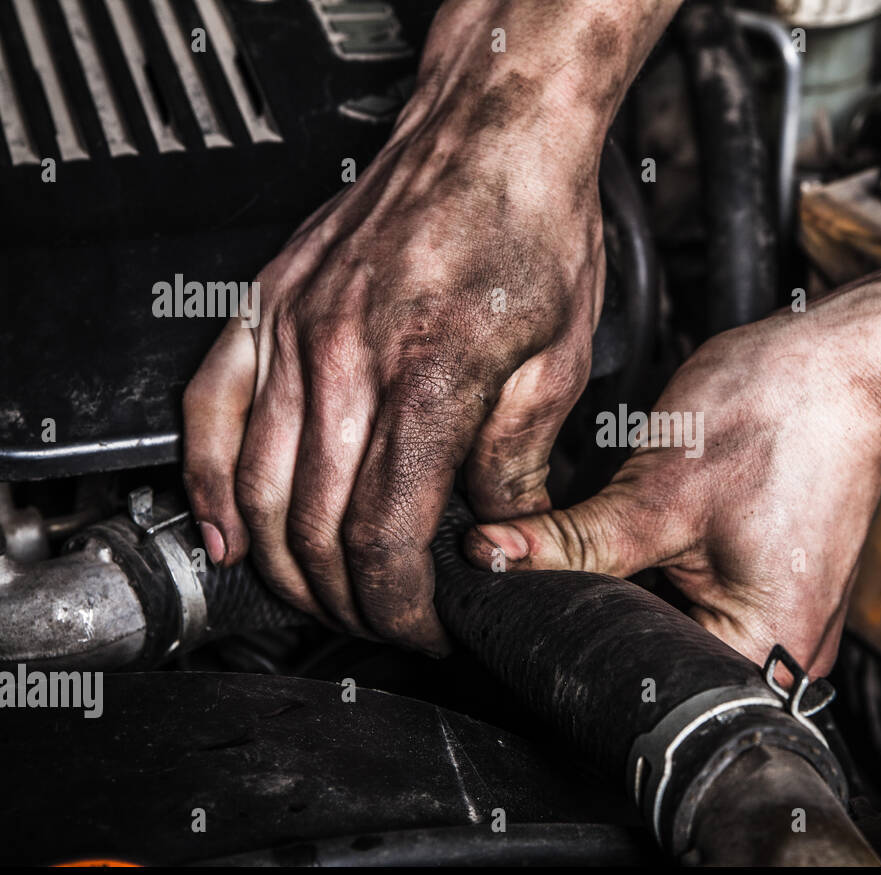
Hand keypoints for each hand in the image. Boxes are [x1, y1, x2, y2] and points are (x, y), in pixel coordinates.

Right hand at [182, 44, 604, 652]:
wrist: (493, 130)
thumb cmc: (533, 227)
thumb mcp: (561, 358)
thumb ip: (517, 460)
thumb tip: (497, 534)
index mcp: (431, 376)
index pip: (388, 535)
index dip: (401, 606)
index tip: (428, 627)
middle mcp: (347, 356)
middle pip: (315, 527)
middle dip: (347, 599)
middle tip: (383, 620)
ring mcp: (294, 329)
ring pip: (256, 486)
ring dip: (283, 563)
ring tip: (320, 596)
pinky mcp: (265, 306)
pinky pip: (209, 410)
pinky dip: (208, 485)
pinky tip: (226, 534)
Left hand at [463, 313, 880, 675]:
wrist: (853, 360)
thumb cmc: (784, 416)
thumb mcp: (657, 491)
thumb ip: (571, 541)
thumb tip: (492, 557)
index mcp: (761, 649)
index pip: (639, 672)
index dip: (579, 631)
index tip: (539, 589)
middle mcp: (782, 650)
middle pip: (657, 649)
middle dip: (609, 602)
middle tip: (592, 537)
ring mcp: (783, 615)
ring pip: (674, 616)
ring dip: (639, 577)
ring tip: (647, 513)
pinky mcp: (778, 582)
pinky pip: (702, 589)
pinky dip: (668, 560)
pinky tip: (670, 512)